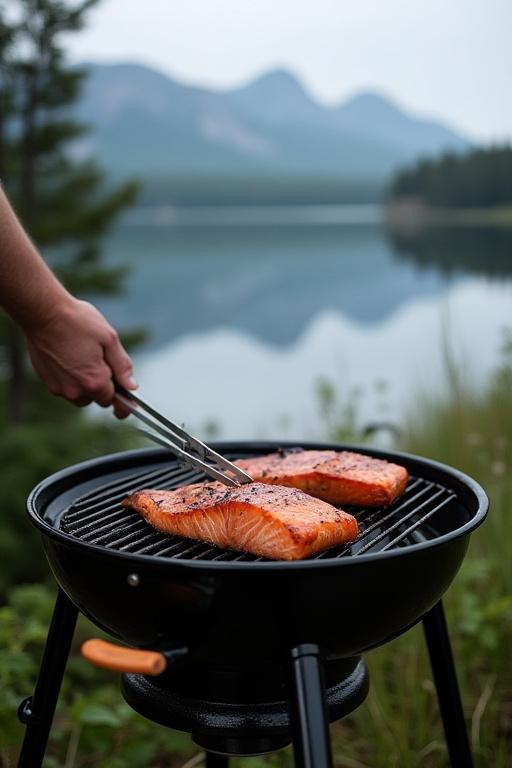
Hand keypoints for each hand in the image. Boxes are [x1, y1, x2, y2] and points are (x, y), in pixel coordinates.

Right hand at [24, 298, 136, 417]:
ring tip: (83, 356)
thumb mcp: (109, 339)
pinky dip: (70, 377)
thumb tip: (131, 386)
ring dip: (85, 383)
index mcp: (94, 381)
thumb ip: (122, 366)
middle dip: (101, 384)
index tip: (119, 385)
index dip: (118, 390)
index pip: (112, 399)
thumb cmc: (77, 321)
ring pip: (79, 395)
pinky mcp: (46, 380)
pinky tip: (69, 356)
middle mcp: (75, 390)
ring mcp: (58, 387)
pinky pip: (64, 386)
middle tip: (99, 359)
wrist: (43, 312)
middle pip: (95, 398)